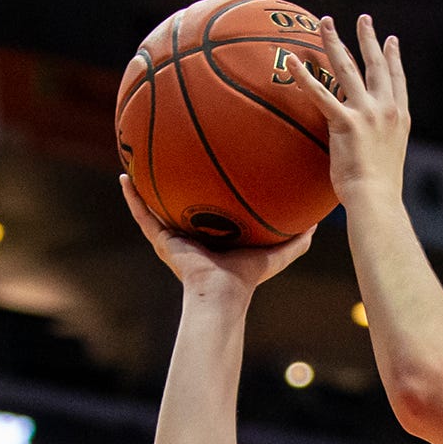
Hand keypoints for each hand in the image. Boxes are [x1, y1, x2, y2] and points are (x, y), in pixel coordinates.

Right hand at [120, 175, 313, 294]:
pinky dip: (132, 198)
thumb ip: (297, 238)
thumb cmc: (247, 278)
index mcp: (214, 233)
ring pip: (155, 204)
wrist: (223, 294)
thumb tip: (318, 221)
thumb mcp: (277, 253)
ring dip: (145, 182)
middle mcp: (190, 232)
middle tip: (172, 149)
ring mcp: (173, 235)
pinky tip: (124, 178)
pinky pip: (142, 215)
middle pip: (180, 198)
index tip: (208, 161)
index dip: (208, 185)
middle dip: (175, 177)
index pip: (210, 204)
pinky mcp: (161, 240)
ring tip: (135, 157)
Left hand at [302, 15, 411, 202]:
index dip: (394, 58)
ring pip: (347, 68)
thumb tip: (365, 149)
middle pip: (376, 65)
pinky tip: (291, 60)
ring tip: (325, 22)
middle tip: (363, 19)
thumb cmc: (379, 191)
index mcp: (399, 118)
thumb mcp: (386, 161)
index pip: (397, 80)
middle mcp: (386, 109)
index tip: (391, 40)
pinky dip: (304, 76)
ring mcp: (367, 113)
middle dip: (368, 38)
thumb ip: (378, 145)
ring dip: (335, 42)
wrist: (377, 200)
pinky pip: (320, 93)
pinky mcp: (346, 122)